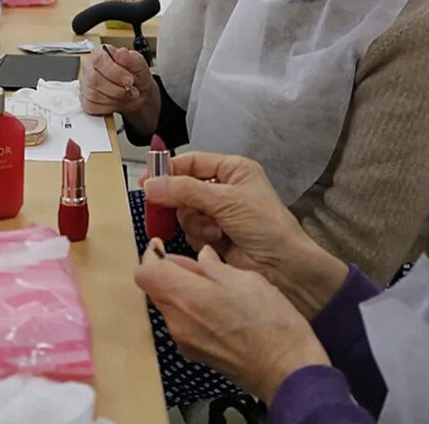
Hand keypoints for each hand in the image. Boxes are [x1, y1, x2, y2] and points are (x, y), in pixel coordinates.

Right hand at [79, 45, 159, 127]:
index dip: (114, 72)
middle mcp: (89, 68)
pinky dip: (108, 108)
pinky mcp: (85, 100)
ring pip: (93, 95)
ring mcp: (85, 85)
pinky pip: (91, 107)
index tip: (129, 80)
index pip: (99, 60)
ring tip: (126, 96)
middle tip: (131, 90)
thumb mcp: (138, 64)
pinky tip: (117, 103)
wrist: (137, 92)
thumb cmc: (135, 76)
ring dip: (115, 99)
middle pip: (94, 79)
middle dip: (117, 89)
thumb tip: (121, 53)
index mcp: (99, 53)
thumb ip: (131, 58)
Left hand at [135, 241, 328, 402]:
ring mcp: (184, 341)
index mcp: (187, 297)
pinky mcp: (195, 354)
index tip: (162, 247)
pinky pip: (182, 324)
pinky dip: (192, 311)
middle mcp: (178, 321)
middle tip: (197, 265)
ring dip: (182, 292)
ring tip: (215, 287)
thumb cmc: (271, 322)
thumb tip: (201, 256)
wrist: (286, 370)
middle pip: (155, 289)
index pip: (145, 273)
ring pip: (170, 307)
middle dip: (170, 273)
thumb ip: (215, 266)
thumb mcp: (247, 280)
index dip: (151, 256)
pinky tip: (219, 310)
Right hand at [144, 152, 347, 318]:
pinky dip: (199, 236)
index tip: (146, 181)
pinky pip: (189, 230)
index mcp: (233, 170)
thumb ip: (185, 190)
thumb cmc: (264, 225)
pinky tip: (216, 241)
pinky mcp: (212, 236)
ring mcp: (217, 214)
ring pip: (183, 211)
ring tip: (214, 230)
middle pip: (182, 187)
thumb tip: (150, 185)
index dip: (168, 169)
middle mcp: (223, 189)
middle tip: (160, 207)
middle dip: (179, 200)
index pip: (192, 162)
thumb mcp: (226, 200)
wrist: (282, 267)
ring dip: (195, 221)